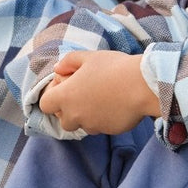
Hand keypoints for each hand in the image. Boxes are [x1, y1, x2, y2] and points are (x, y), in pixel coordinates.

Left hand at [38, 50, 158, 134]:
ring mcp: (92, 125)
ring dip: (88, 115)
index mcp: (66, 96)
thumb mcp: (88, 57)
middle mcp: (75, 115)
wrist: (142, 86)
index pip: (45, 104)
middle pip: (64, 120)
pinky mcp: (108, 131)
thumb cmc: (114, 68)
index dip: (53, 96)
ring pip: (84, 124)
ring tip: (103, 98)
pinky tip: (116, 104)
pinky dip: (104, 118)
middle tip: (84, 94)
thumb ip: (68, 62)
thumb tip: (57, 69)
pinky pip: (101, 126)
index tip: (66, 86)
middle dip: (70, 110)